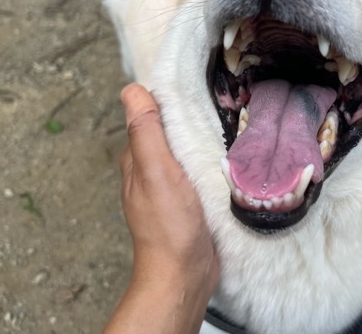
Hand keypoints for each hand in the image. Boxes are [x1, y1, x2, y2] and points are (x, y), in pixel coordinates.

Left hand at [105, 83, 218, 333]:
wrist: (184, 275)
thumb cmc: (169, 226)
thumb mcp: (156, 172)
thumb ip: (145, 132)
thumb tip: (132, 90)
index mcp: (137, 160)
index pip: (150, 117)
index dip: (169, 99)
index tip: (196, 86)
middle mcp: (150, 171)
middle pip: (169, 132)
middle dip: (189, 117)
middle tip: (222, 104)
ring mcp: (170, 188)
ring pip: (185, 151)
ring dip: (202, 139)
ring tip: (230, 126)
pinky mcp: (189, 202)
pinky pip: (198, 171)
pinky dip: (209, 161)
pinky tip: (227, 159)